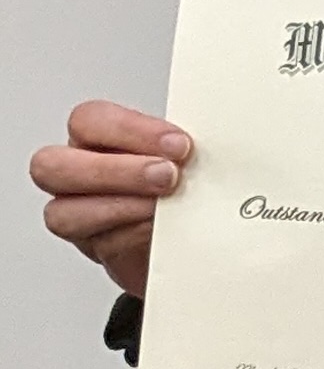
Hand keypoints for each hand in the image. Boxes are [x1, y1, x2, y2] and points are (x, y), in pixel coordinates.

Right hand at [31, 101, 188, 297]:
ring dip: (118, 207)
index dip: (130, 130)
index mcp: (98, 137)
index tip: (179, 144)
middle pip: (54, 165)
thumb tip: (224, 137)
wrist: (198, 230)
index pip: (90, 120)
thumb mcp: (190, 152)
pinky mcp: (98, 248)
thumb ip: (189, 145)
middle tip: (168, 176)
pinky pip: (98, 245)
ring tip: (163, 207)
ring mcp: (80, 214)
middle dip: (115, 170)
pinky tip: (161, 231)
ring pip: (62, 212)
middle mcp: (78, 173)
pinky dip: (131, 236)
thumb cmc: (189, 181)